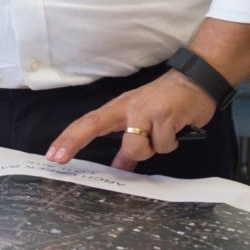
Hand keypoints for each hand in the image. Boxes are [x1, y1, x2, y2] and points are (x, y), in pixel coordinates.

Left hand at [45, 70, 217, 171]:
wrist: (195, 82)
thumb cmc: (166, 103)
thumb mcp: (142, 121)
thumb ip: (128, 148)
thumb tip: (119, 168)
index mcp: (118, 109)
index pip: (88, 122)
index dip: (69, 138)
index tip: (53, 155)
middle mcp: (127, 107)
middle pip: (94, 124)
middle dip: (73, 141)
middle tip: (57, 159)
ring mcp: (144, 110)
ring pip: (135, 148)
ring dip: (151, 149)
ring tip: (163, 135)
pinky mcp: (164, 114)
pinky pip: (163, 145)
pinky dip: (171, 143)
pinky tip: (177, 129)